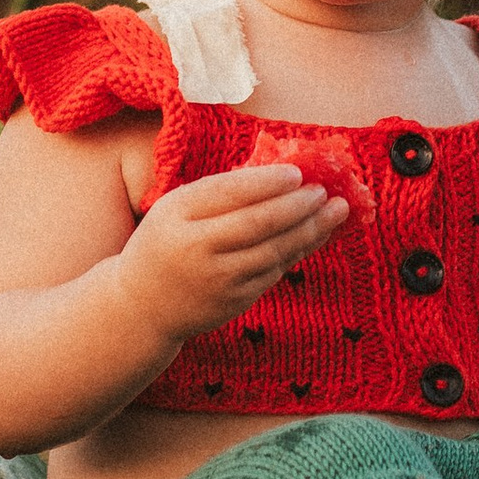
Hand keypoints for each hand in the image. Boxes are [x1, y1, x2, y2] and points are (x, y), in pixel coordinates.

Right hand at [117, 164, 348, 350]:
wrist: (143, 305)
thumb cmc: (165, 242)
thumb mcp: (175, 209)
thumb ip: (217, 192)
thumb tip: (275, 172)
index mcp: (179, 216)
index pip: (230, 194)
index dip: (268, 183)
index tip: (297, 172)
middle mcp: (198, 250)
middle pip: (259, 224)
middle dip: (298, 205)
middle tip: (324, 191)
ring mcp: (218, 281)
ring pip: (274, 251)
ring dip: (310, 230)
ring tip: (336, 210)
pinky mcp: (235, 302)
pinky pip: (273, 273)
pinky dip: (296, 251)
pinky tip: (314, 235)